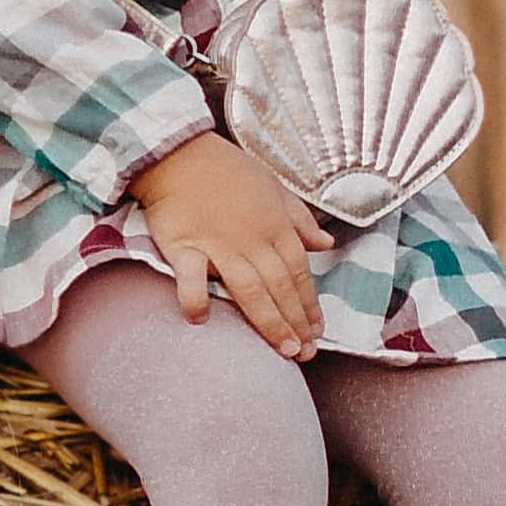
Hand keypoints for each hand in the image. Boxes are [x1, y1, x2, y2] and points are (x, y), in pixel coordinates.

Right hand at [136, 131, 326, 358]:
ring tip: (282, 351)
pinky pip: (190, 276)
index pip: (300, 274)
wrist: (179, 153)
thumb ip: (301, 220)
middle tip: (306, 353)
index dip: (310, 304)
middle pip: (280, 288)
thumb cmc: (229, 171)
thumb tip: (326, 245)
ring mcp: (218, 245)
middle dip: (296, 323)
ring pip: (250, 291)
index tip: (317, 330)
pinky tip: (201, 320)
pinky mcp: (183, 245)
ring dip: (268, 322)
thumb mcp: (276, 189)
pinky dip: (195, 297)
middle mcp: (253, 240)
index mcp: (277, 227)